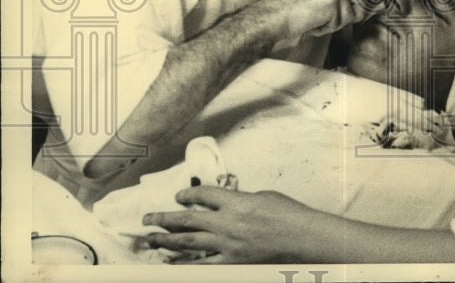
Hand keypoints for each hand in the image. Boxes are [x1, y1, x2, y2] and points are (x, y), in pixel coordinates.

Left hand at [143, 187, 321, 263]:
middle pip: (186, 220)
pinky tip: (172, 263)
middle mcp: (226, 222)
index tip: (178, 196)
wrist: (302, 237)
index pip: (202, 195)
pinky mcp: (232, 262)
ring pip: (188, 242)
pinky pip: (202, 265)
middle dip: (163, 218)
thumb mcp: (263, 196)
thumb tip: (226, 204)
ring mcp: (227, 245)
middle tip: (147, 219)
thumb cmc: (288, 214)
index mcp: (235, 201)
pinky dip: (185, 264)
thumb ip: (240, 200)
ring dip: (166, 240)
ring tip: (151, 238)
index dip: (187, 194)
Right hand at [257, 0, 364, 39]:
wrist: (270, 18)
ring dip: (334, 23)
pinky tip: (312, 23)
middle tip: (331, 19)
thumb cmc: (285, 12)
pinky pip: (342, 21)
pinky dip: (327, 28)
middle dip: (354, 11)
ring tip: (313, 20)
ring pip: (351, 12)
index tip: (363, 11)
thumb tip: (361, 8)